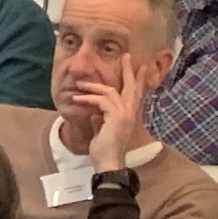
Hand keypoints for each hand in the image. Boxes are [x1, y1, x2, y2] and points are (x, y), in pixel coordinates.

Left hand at [85, 48, 151, 167]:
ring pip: (111, 91)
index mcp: (129, 115)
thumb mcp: (102, 130)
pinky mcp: (116, 116)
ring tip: (80, 83)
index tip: (140, 67)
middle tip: (126, 56)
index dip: (138, 80)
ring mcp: (125, 114)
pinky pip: (101, 100)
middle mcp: (131, 112)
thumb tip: (94, 113)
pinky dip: (88, 98)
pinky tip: (77, 99)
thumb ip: (101, 120)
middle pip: (131, 86)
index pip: (135, 94)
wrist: (108, 162)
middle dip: (128, 70)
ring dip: (93, 86)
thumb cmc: (105, 150)